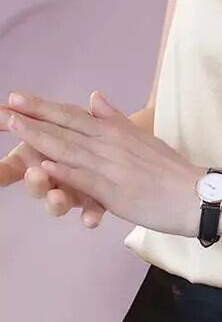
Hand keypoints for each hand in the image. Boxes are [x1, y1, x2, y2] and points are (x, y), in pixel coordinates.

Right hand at [0, 91, 107, 227]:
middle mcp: (48, 181)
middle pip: (35, 186)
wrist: (111, 147)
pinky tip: (90, 220)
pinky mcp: (93, 203)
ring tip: (56, 197)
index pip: (7, 170)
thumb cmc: (69, 134)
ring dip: (55, 202)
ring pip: (57, 203)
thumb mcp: (48, 121)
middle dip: (34, 181)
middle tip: (34, 173)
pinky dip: (89, 216)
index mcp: (31, 162)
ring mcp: (69, 194)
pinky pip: (91, 213)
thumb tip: (7, 101)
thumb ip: (22, 117)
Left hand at [5, 90, 202, 236]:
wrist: (196, 192)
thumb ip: (116, 119)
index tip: (16, 97)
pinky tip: (45, 165)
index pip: (73, 115)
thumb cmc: (170, 170)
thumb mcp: (143, 138)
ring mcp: (112, 167)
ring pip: (70, 150)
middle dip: (32, 117)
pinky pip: (86, 180)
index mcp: (116, 133)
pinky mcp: (116, 192)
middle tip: (4, 107)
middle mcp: (111, 145)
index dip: (43, 106)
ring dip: (40, 138)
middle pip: (65, 128)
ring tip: (15, 125)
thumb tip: (95, 96)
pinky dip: (65, 171)